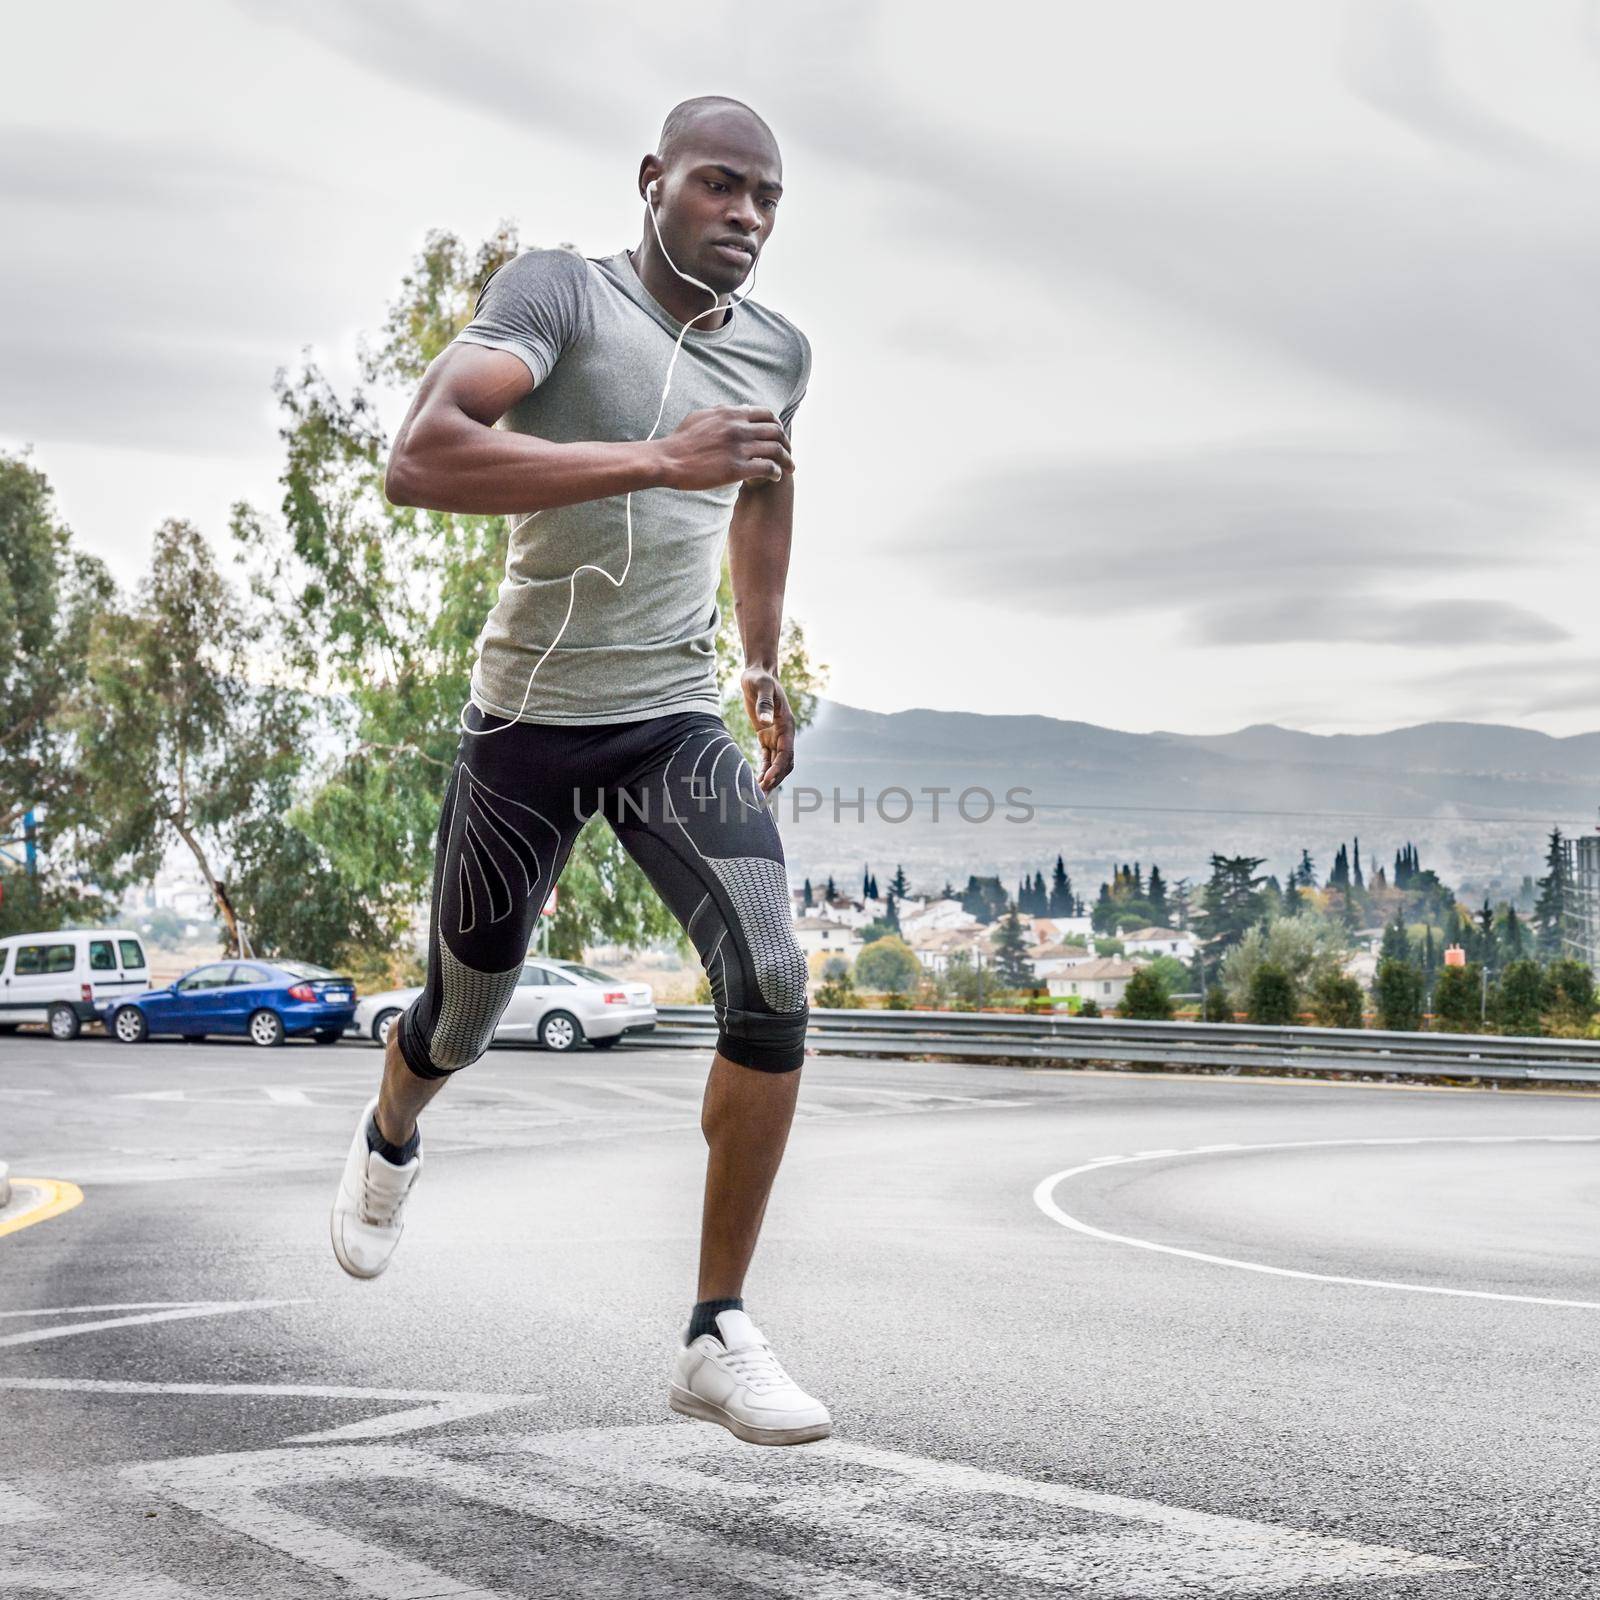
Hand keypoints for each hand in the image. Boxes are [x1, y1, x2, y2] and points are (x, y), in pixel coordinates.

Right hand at [657, 406, 794, 490]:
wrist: (668, 459)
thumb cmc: (681, 441)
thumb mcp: (701, 416)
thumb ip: (721, 411)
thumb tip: (736, 408)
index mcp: (731, 413)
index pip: (767, 414)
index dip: (777, 426)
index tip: (779, 437)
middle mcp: (738, 427)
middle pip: (776, 432)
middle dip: (787, 444)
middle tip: (788, 455)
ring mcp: (738, 448)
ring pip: (776, 450)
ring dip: (787, 460)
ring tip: (789, 469)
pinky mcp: (736, 468)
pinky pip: (767, 468)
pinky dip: (776, 472)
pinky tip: (776, 477)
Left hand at [741, 666, 794, 791]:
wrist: (757, 674)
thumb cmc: (760, 679)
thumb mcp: (762, 688)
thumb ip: (764, 705)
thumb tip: (765, 723)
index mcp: (787, 725)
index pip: (786, 753)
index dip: (777, 768)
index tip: (767, 779)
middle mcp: (785, 734)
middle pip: (785, 763)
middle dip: (775, 779)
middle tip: (761, 793)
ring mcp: (776, 736)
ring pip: (777, 764)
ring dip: (770, 778)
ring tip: (757, 794)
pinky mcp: (766, 737)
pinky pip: (767, 758)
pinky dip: (763, 770)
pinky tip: (755, 781)